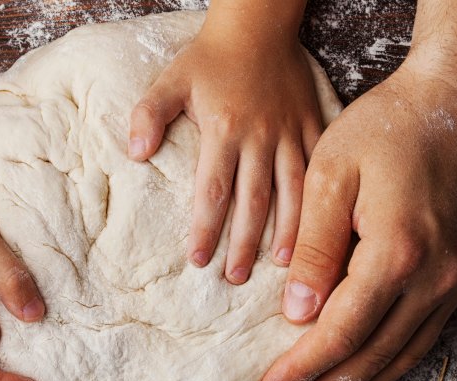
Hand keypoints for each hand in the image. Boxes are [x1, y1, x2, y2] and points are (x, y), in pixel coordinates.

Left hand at [127, 20, 321, 283]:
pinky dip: (321, 201)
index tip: (198, 260)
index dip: (206, 228)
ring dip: (288, 231)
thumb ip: (149, 115)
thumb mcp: (171, 79)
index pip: (212, 190)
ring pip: (292, 191)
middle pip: (252, 200)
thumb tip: (135, 154)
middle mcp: (260, 137)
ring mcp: (291, 133)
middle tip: (234, 277)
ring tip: (284, 269)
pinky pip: (321, 169)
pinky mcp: (314, 126)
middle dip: (244, 242)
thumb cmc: (210, 58)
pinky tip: (321, 229)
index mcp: (224, 130)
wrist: (258, 26)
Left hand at [260, 62, 456, 380]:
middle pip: (375, 355)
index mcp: (398, 252)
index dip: (303, 365)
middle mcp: (437, 276)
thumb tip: (297, 312)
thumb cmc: (388, 126)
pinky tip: (368, 375)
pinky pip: (427, 333)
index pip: (342, 331)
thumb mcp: (331, 175)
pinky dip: (393, 361)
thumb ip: (314, 247)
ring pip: (405, 353)